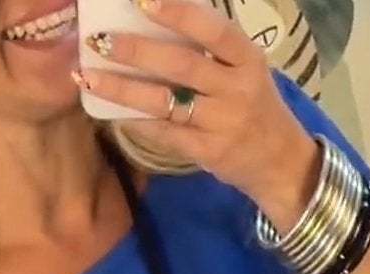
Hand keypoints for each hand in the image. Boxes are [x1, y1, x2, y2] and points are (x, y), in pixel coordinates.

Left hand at [77, 0, 319, 226]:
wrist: (280, 162)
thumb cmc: (253, 104)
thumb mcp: (244, 68)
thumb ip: (211, 46)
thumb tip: (154, 14)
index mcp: (248, 59)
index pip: (214, 30)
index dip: (179, 14)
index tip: (142, 1)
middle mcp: (236, 90)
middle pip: (182, 65)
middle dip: (137, 50)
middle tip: (100, 40)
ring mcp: (221, 124)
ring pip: (165, 102)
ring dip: (123, 88)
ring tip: (89, 76)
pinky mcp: (207, 153)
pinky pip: (164, 133)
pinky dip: (135, 120)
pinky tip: (111, 110)